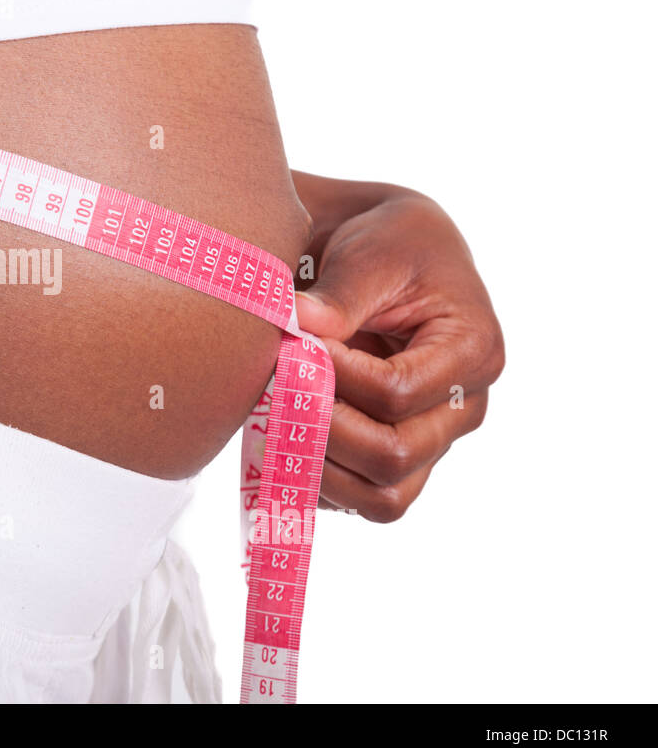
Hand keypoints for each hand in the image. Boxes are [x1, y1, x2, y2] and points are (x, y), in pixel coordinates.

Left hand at [290, 175, 503, 521]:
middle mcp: (462, 408)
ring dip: (316, 468)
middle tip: (274, 390)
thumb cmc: (388, 246)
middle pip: (393, 458)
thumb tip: (299, 324)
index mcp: (473, 351)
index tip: (296, 345)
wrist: (384, 259)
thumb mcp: (371, 252)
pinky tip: (282, 437)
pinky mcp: (396, 460)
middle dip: (320, 428)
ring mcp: (431, 442)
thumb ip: (340, 293)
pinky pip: (359, 501)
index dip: (334, 377)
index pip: (396, 393)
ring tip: (274, 419)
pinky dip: (315, 481)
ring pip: (381, 499)